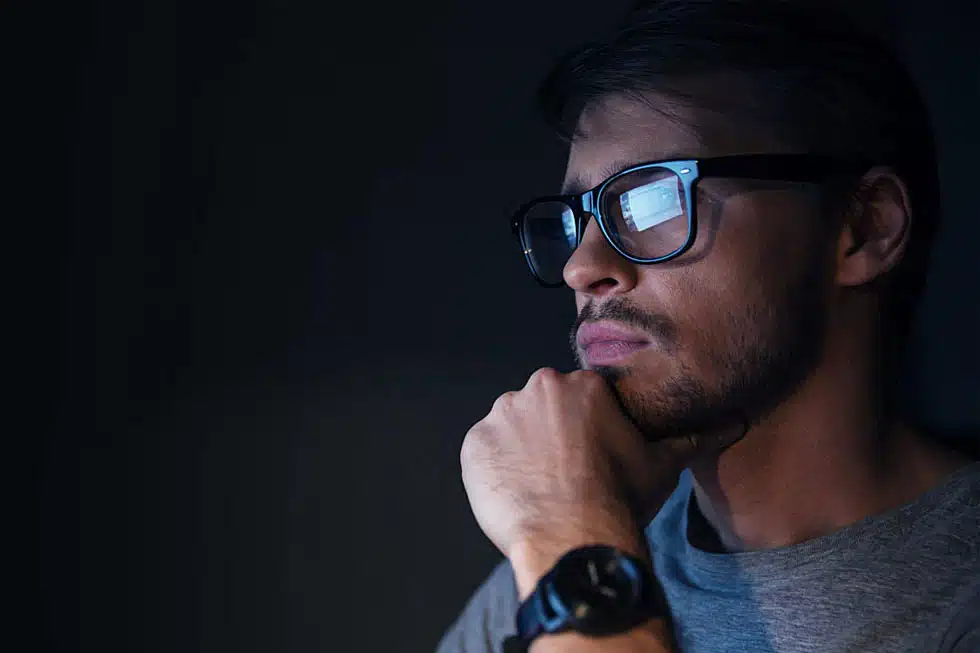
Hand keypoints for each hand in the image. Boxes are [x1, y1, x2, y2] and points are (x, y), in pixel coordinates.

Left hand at [460, 368, 702, 566]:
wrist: (575, 537)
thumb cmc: (620, 499)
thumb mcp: (663, 464)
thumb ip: (694, 436)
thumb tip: (737, 422)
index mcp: (584, 385)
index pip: (578, 400)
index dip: (585, 432)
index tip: (589, 458)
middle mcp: (539, 388)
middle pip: (541, 408)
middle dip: (550, 435)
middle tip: (565, 473)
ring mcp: (502, 415)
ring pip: (511, 427)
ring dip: (521, 450)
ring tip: (542, 487)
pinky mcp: (475, 443)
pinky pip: (484, 450)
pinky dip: (495, 468)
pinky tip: (518, 493)